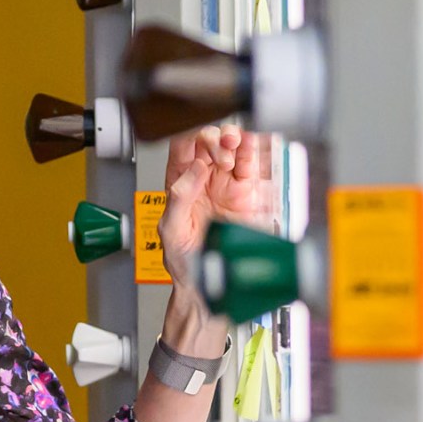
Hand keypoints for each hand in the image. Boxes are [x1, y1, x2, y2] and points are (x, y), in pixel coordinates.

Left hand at [157, 126, 278, 307]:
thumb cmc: (185, 262)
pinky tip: (247, 149)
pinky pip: (250, 167)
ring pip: (231, 148)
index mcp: (178, 183)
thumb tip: (194, 168)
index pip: (182, 147)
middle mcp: (202, 180)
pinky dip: (251, 152)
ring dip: (233, 139)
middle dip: (214, 138)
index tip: (197, 140)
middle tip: (219, 152)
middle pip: (208, 141)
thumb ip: (179, 197)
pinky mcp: (245, 195)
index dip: (190, 136)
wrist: (208, 286)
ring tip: (233, 144)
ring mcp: (224, 185)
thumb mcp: (171, 230)